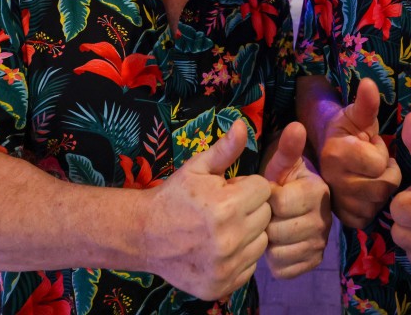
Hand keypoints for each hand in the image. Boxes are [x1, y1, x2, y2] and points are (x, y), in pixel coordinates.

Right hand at [142, 120, 271, 300]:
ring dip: (248, 233)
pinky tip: (220, 248)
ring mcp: (226, 266)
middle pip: (265, 215)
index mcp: (226, 207)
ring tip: (223, 228)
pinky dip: (240, 257)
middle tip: (225, 209)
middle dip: (249, 208)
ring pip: (262, 242)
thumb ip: (226, 149)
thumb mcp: (197, 168)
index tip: (227, 190)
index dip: (246, 186)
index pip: (263, 189)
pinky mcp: (223, 285)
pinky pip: (251, 266)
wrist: (145, 236)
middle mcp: (229, 240)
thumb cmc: (174, 197)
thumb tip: (244, 125)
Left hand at [263, 122, 330, 278]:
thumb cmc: (280, 182)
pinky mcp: (312, 262)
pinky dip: (273, 260)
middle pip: (278, 230)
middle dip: (264, 222)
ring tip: (269, 227)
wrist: (288, 206)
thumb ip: (287, 148)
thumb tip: (296, 125)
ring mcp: (320, 243)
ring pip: (279, 252)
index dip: (264, 200)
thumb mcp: (280, 164)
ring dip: (267, 243)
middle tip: (264, 214)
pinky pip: (283, 269)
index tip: (264, 194)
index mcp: (318, 191)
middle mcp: (325, 219)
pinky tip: (275, 245)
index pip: (279, 203)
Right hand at [318, 78, 400, 227]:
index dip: (380, 153)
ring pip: (380, 202)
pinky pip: (371, 217)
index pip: (378, 163)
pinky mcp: (344, 219)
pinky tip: (365, 193)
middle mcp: (333, 181)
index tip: (370, 145)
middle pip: (383, 185)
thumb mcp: (358, 115)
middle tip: (372, 163)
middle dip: (385, 172)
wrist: (330, 152)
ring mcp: (337, 203)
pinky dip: (374, 206)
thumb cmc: (348, 132)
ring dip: (381, 188)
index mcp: (335, 154)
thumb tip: (369, 83)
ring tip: (369, 176)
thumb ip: (366, 103)